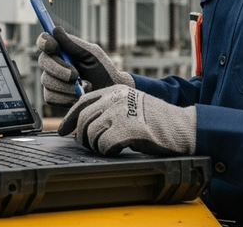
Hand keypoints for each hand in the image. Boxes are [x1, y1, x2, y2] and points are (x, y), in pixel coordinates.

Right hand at [36, 27, 132, 107]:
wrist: (109, 95)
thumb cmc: (103, 71)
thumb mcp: (91, 55)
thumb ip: (73, 44)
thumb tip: (56, 29)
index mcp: (63, 49)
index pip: (45, 41)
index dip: (44, 42)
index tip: (53, 46)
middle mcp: (54, 63)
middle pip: (43, 61)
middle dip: (59, 69)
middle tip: (75, 75)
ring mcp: (52, 80)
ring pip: (46, 80)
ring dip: (66, 86)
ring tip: (84, 86)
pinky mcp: (53, 97)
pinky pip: (50, 97)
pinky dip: (66, 97)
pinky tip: (78, 96)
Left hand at [58, 84, 196, 156]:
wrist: (180, 126)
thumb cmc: (157, 120)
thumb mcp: (131, 104)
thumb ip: (111, 108)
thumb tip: (86, 123)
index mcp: (115, 90)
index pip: (82, 101)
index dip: (69, 118)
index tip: (62, 130)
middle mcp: (115, 98)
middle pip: (83, 119)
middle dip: (81, 136)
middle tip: (87, 146)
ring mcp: (120, 113)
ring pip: (91, 133)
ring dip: (95, 146)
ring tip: (107, 148)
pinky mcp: (126, 129)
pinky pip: (104, 145)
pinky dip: (107, 152)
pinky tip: (118, 150)